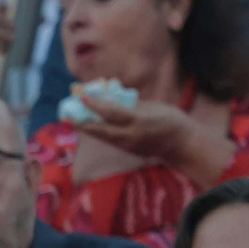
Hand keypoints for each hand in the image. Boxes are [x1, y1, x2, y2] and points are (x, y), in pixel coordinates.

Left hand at [76, 95, 192, 160]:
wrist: (181, 143)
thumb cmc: (170, 119)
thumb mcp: (153, 107)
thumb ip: (131, 104)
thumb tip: (112, 98)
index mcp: (138, 120)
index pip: (111, 112)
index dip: (95, 105)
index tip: (82, 96)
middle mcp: (130, 135)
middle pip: (100, 131)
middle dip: (82, 124)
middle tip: (67, 116)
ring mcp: (128, 146)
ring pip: (102, 137)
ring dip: (88, 129)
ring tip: (74, 120)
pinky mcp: (127, 151)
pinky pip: (109, 141)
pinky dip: (99, 133)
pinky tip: (91, 127)